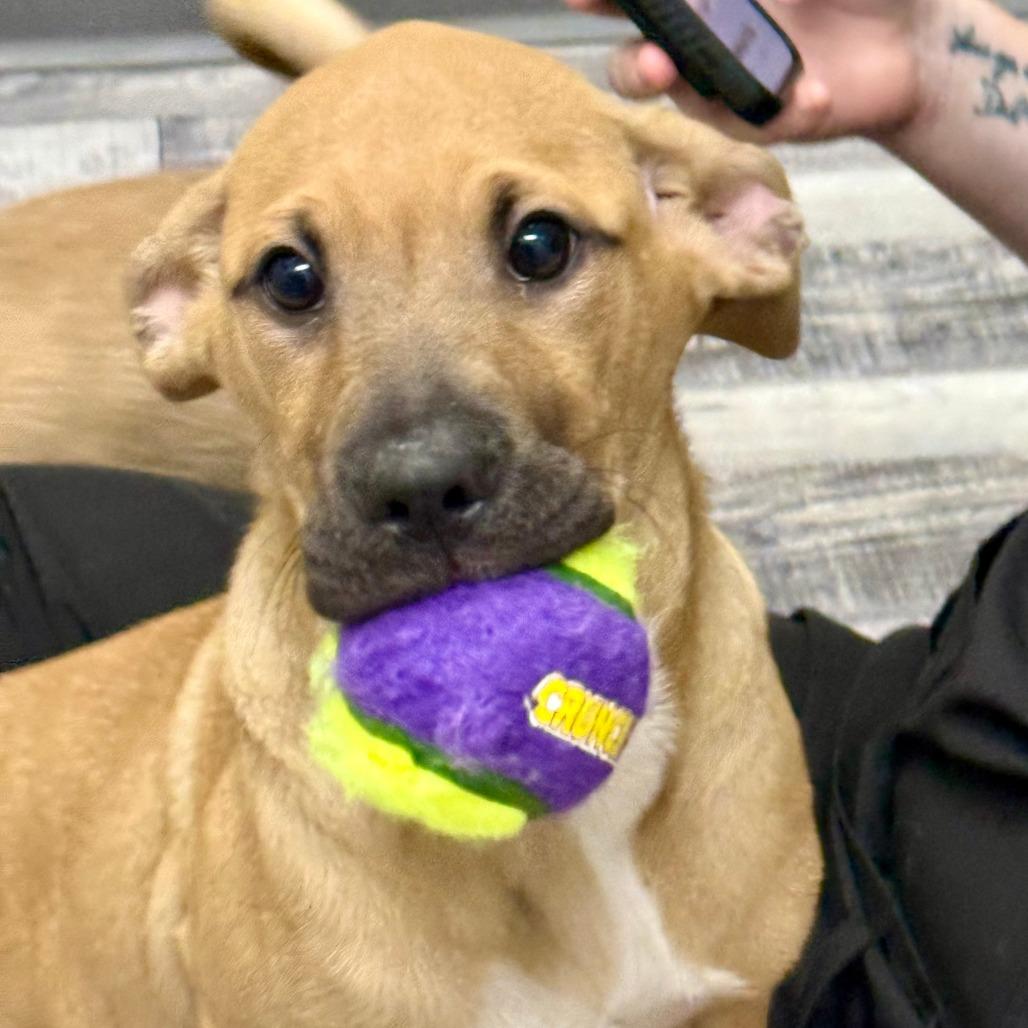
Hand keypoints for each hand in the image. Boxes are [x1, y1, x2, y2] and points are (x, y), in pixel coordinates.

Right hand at [566, 0, 928, 143]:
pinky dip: (782, 108)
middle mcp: (704, 40)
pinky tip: (816, 94)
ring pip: (674, 101)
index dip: (603, 0)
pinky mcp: (759, 124)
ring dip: (672, 91)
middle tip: (654, 57)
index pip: (640, 0)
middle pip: (636, 60)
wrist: (918, 37)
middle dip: (635, 60)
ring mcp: (727, 86)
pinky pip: (750, 123)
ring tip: (681, 78)